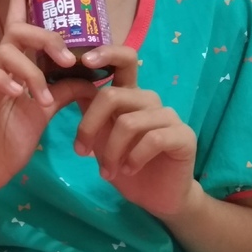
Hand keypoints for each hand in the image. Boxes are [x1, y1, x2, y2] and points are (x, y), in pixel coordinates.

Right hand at [0, 0, 97, 200]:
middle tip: (65, 60)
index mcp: (14, 68)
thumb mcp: (43, 115)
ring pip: (3, 53)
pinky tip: (12, 94)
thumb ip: (64, 93)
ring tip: (41, 99)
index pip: (18, 26)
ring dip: (29, 74)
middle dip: (44, 37)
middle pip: (16, 31)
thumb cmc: (7, 142)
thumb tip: (92, 77)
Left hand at [75, 45, 198, 217]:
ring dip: (111, 152)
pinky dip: (134, 157)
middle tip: (81, 152)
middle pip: (112, 96)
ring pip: (128, 122)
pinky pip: (153, 139)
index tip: (84, 61)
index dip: (106, 53)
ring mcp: (168, 116)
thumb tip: (67, 83)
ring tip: (107, 172)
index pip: (123, 60)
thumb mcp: (100, 137)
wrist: (156, 197)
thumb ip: (89, 110)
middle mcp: (149, 100)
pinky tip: (129, 170)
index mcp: (129, 95)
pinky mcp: (183, 136)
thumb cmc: (125, 164)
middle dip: (89, 126)